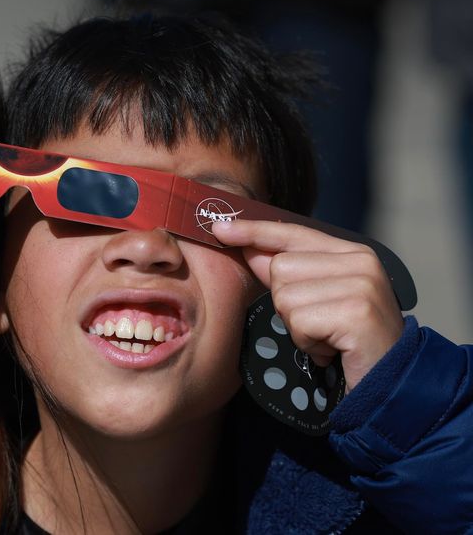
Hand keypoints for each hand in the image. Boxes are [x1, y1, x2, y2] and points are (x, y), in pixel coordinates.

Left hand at [212, 219, 403, 391]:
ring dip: (297, 327)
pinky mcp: (356, 312)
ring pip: (285, 296)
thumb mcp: (317, 299)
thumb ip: (287, 273)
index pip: (292, 232)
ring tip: (327, 338)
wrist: (392, 382)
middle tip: (318, 324)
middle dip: (286, 303)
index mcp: (352, 252)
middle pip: (279, 268)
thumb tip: (249, 248)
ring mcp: (361, 284)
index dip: (253, 230)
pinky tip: (331, 350)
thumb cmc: (350, 341)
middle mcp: (360, 261)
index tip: (219, 227)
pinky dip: (307, 343)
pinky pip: (299, 322)